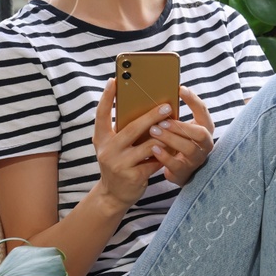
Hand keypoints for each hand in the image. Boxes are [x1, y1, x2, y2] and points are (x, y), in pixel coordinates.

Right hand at [92, 78, 170, 209]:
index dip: (106, 97)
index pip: (101, 114)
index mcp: (101, 138)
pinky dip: (165, 154)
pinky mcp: (132, 176)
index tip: (114, 80)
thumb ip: (121, 131)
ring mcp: (119, 164)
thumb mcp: (113, 146)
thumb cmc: (118, 163)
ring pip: (148, 145)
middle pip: (132, 128)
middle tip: (167, 106)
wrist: (113, 195)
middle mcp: (107, 150)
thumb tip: (145, 109)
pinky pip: (154, 161)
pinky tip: (174, 148)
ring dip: (163, 136)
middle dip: (152, 116)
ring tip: (174, 126)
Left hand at [148, 86, 214, 185]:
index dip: (193, 100)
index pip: (203, 111)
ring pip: (189, 148)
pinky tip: (153, 148)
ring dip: (170, 138)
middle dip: (181, 126)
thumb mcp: (181, 127)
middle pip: (200, 133)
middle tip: (162, 120)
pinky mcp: (184, 172)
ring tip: (154, 131)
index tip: (179, 89)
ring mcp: (196, 159)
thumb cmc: (178, 143)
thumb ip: (176, 115)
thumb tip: (160, 93)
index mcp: (205, 128)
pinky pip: (177, 164)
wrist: (178, 170)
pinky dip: (165, 156)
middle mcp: (205, 144)